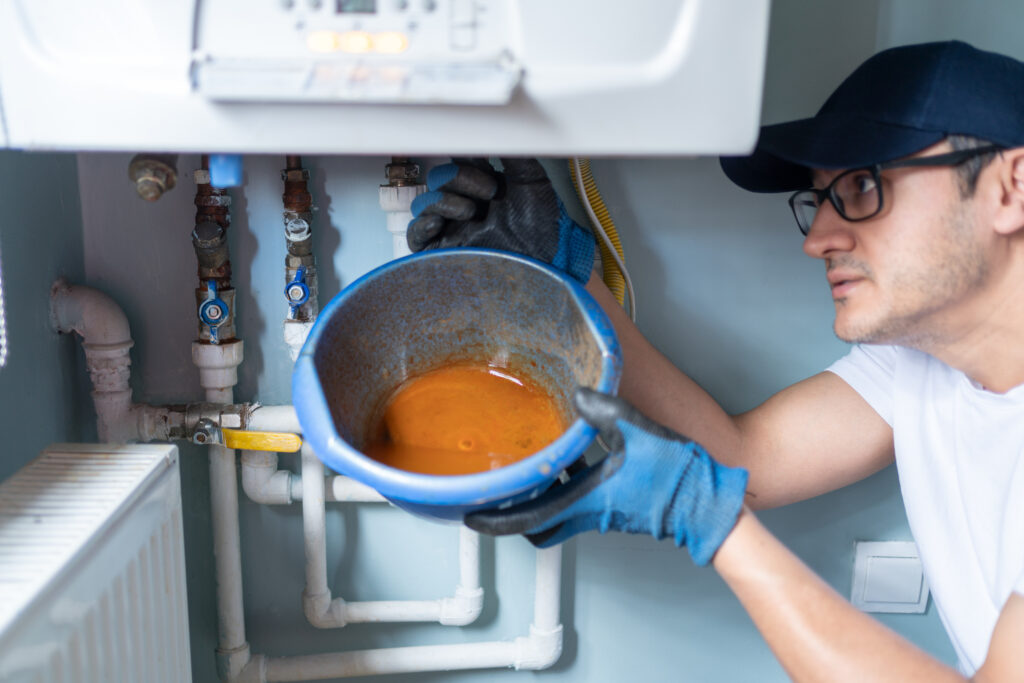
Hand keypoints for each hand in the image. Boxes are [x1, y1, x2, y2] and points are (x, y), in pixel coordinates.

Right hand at [407, 158, 595, 283]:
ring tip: (472, 212)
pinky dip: (423, 224)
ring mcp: (453, 228)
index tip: (470, 148)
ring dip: (445, 201)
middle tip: (490, 192)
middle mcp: (466, 205)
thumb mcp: (532, 180)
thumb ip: (513, 153)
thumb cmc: (543, 227)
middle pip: (439, 179)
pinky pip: (416, 235)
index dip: (461, 155)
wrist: (543, 262)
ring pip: (425, 203)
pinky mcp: (444, 251)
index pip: (458, 162)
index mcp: (484, 187)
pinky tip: (439, 222)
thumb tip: (499, 127)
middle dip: (460, 178)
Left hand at [465, 388, 748, 565]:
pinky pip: (577, 499)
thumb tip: (577, 394)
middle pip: (536, 520)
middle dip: (510, 509)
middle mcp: (590, 513)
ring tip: (524, 466)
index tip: (472, 514)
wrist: (710, 503)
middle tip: (491, 490)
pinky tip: (569, 456)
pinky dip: (563, 484)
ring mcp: (602, 512)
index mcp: (587, 501)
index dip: (496, 519)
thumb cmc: (679, 478)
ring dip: (537, 493)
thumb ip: (604, 410)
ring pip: (556, 509)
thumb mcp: (639, 432)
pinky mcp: (615, 506)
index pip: (529, 518)